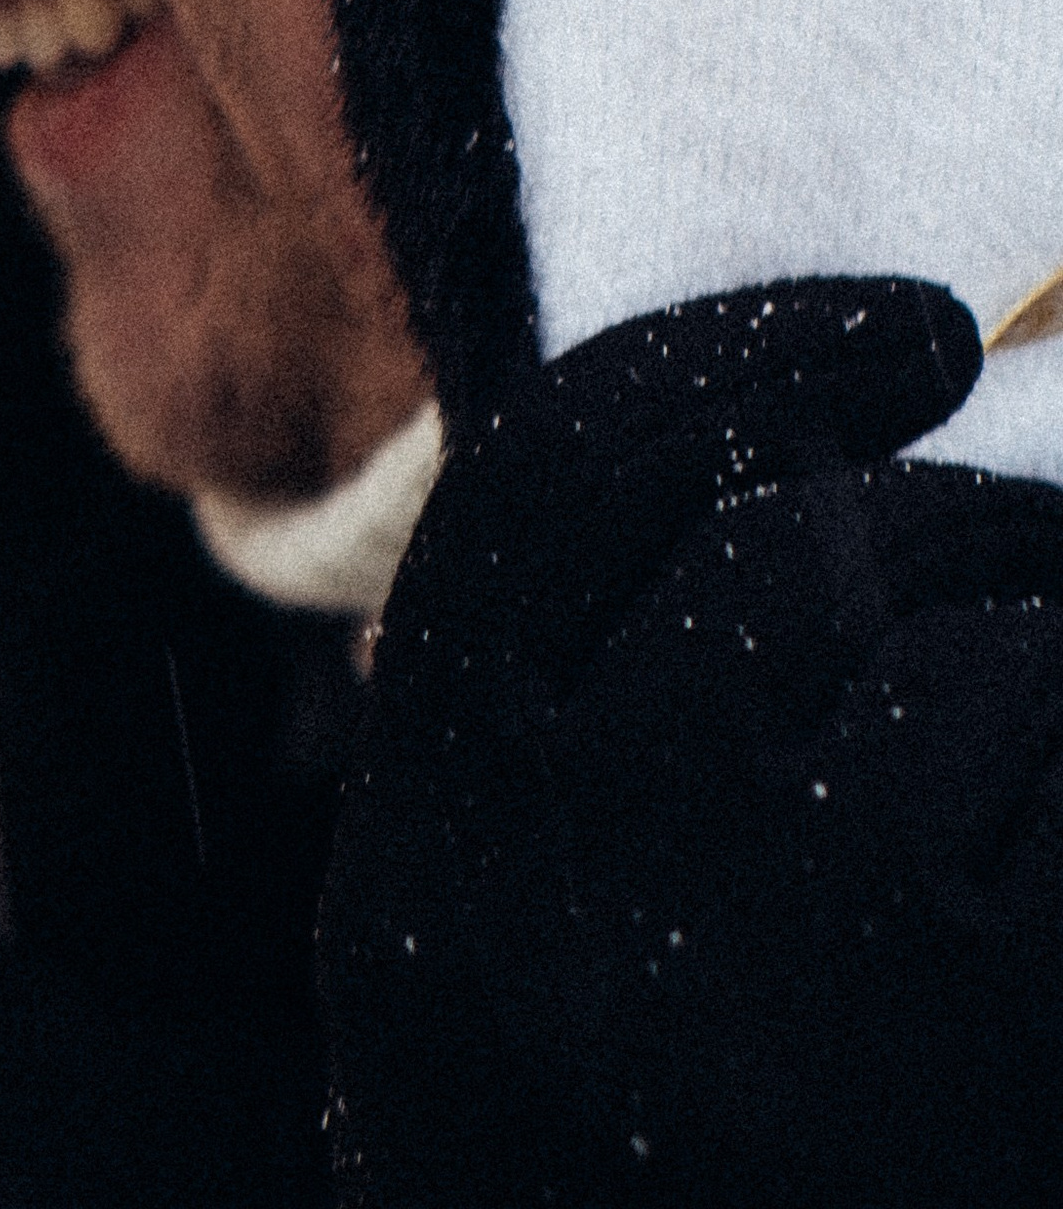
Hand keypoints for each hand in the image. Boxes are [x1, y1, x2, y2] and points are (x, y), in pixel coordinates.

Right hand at [317, 277, 1062, 1205]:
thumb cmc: (666, 1182)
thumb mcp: (563, 981)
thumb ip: (601, 752)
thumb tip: (800, 494)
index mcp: (451, 844)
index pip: (574, 477)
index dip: (754, 355)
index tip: (918, 331)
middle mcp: (575, 866)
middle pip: (790, 546)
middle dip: (953, 535)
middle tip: (1034, 585)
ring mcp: (771, 937)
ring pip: (957, 639)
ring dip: (1047, 637)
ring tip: (1049, 709)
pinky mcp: (956, 998)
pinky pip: (1041, 739)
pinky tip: (1056, 824)